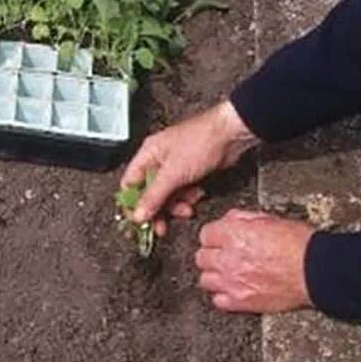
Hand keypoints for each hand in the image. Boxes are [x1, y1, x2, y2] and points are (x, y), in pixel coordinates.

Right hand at [120, 100, 256, 234]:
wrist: (230, 135)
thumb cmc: (201, 141)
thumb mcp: (173, 173)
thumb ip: (154, 196)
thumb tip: (138, 214)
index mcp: (147, 154)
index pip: (130, 183)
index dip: (132, 203)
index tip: (138, 220)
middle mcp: (158, 160)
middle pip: (149, 192)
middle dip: (157, 209)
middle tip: (161, 226)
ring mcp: (175, 167)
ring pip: (167, 195)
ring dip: (176, 205)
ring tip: (186, 208)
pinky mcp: (190, 172)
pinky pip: (182, 192)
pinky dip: (188, 198)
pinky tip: (196, 195)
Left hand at [196, 209, 313, 312]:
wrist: (318, 271)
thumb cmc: (299, 244)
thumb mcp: (269, 219)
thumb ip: (243, 219)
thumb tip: (230, 220)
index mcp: (234, 234)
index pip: (205, 234)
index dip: (213, 236)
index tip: (218, 239)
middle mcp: (229, 258)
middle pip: (201, 257)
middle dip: (211, 254)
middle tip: (222, 255)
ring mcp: (233, 282)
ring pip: (205, 279)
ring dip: (214, 275)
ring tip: (226, 273)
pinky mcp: (242, 302)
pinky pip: (218, 301)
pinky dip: (223, 296)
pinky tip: (232, 289)